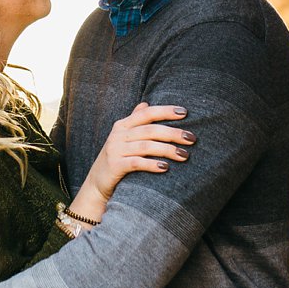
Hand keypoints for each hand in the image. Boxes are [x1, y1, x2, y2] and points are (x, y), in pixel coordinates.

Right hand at [72, 102, 191, 221]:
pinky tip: (165, 167)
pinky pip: (136, 163)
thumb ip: (134, 121)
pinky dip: (152, 164)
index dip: (166, 111)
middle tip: (192, 138)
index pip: (147, 113)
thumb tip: (146, 103)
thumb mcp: (123, 138)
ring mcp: (115, 150)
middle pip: (150, 130)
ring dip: (167, 150)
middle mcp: (118, 135)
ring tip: (184, 155)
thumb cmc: (116, 159)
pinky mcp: (115, 166)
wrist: (97, 184)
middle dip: (173, 133)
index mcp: (123, 125)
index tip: (185, 112)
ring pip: (146, 146)